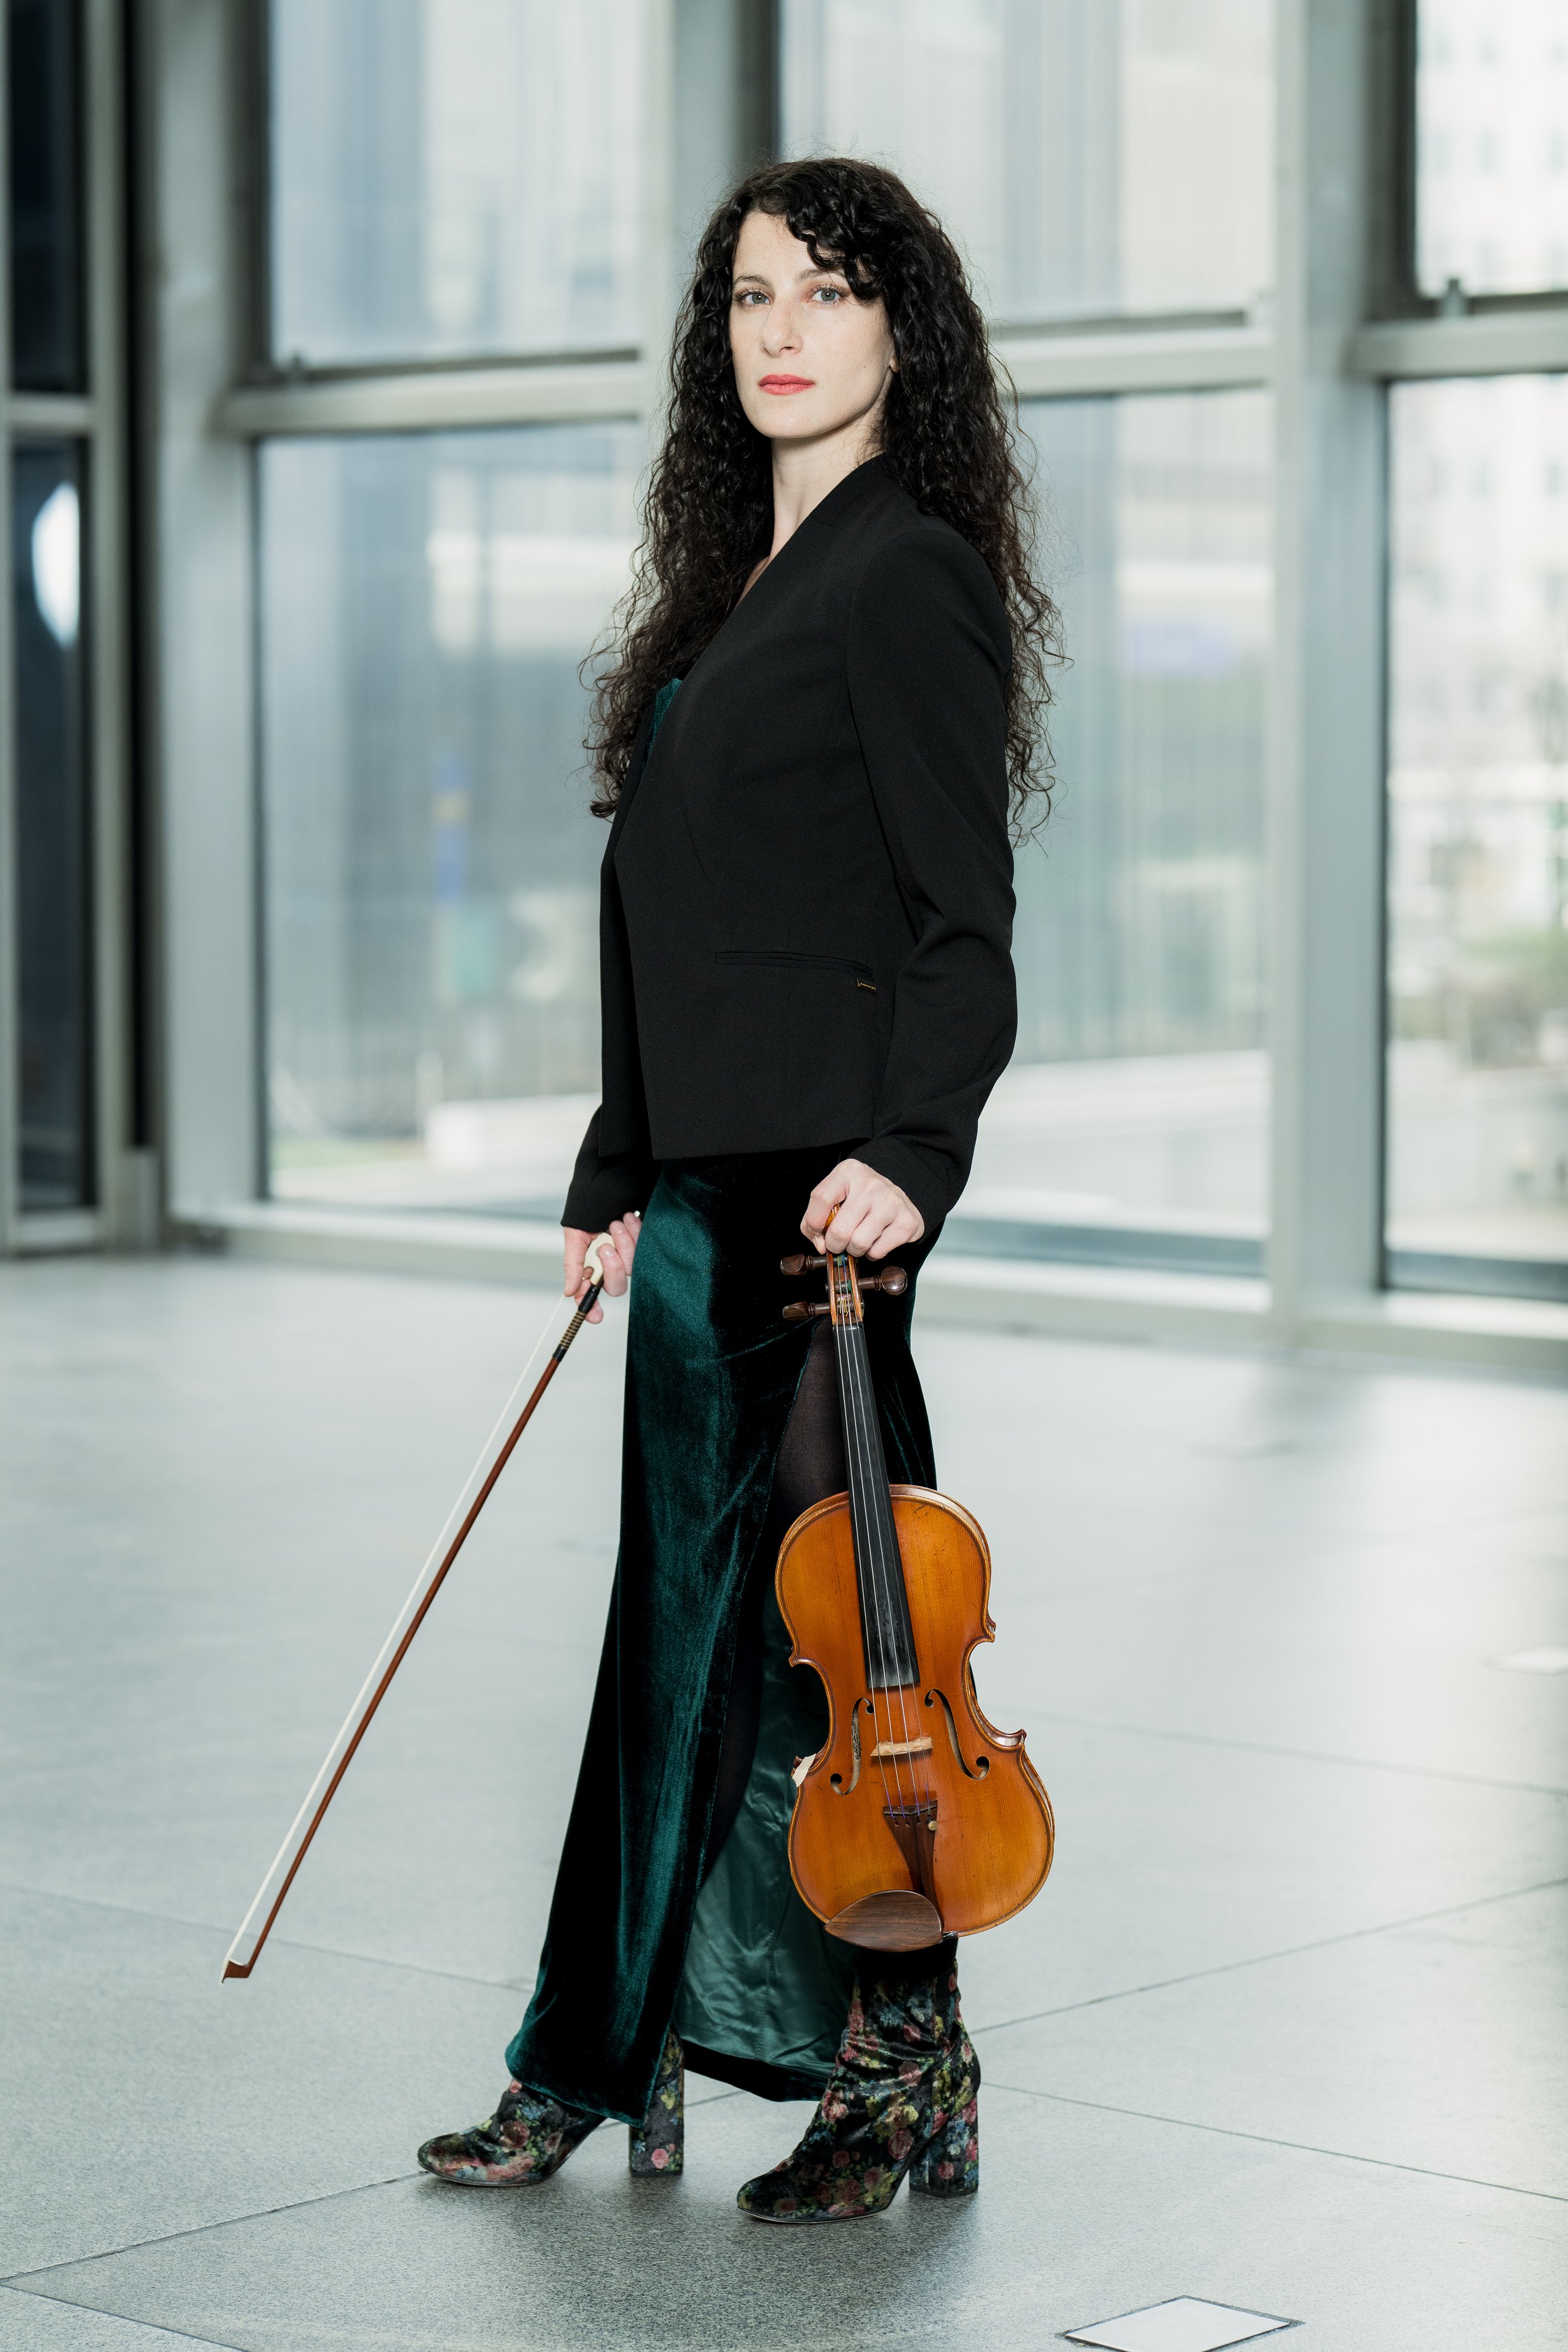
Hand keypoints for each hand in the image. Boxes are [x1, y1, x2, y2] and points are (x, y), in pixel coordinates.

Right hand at [564, 1213, 640, 1323]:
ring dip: (623, 1243)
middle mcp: (610, 1266)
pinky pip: (644, 1249)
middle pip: (616, 1287)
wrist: (608, 1187)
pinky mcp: (643, 1245)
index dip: (592, 1309)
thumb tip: (569, 1291)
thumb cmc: (588, 1211)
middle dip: (613, 1267)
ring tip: (616, 1223)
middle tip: (605, 1246)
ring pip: (631, 1266)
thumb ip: (573, 1265)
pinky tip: (628, 1218)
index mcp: (591, 1268)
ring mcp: (628, 1257)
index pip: (590, 1295)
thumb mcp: (574, 1237)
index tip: (595, 1316)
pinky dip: (635, 1232)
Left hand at [801, 1159, 923, 1259]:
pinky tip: (875, 1240)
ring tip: (858, 1239)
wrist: (897, 1197)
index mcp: (848, 1172)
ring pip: (858, 1243)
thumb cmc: (859, 1198)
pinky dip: (872, 1253)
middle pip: (839, 1230)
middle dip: (834, 1244)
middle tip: (839, 1242)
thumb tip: (820, 1244)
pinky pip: (877, 1251)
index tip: (817, 1232)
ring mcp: (891, 1202)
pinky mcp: (906, 1221)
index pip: (821, 1198)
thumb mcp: (835, 1196)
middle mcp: (871, 1184)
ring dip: (854, 1250)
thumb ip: (816, 1218)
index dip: (814, 1222)